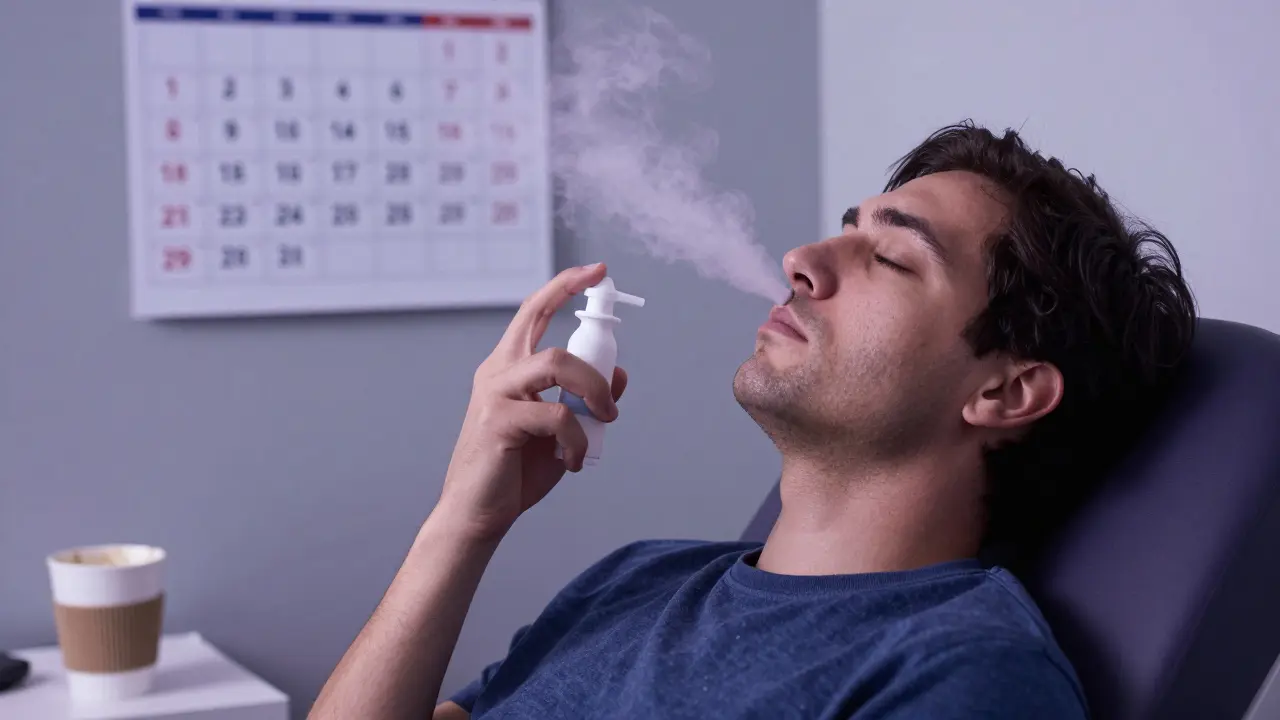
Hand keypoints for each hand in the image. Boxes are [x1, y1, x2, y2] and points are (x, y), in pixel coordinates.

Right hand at [435, 263, 627, 540]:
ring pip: (556, 365)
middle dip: (593, 363)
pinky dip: (577, 439)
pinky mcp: (498, 421)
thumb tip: (617, 374)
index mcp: (508, 367)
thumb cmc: (515, 471)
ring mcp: (494, 394)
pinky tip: (573, 462)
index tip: (597, 270)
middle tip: (610, 401)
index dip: (564, 285)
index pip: (534, 311)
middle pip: (550, 337)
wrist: (479, 513)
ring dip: (592, 394)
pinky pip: (557, 415)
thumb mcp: (561, 430)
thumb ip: (585, 400)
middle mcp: (497, 372)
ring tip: (601, 424)